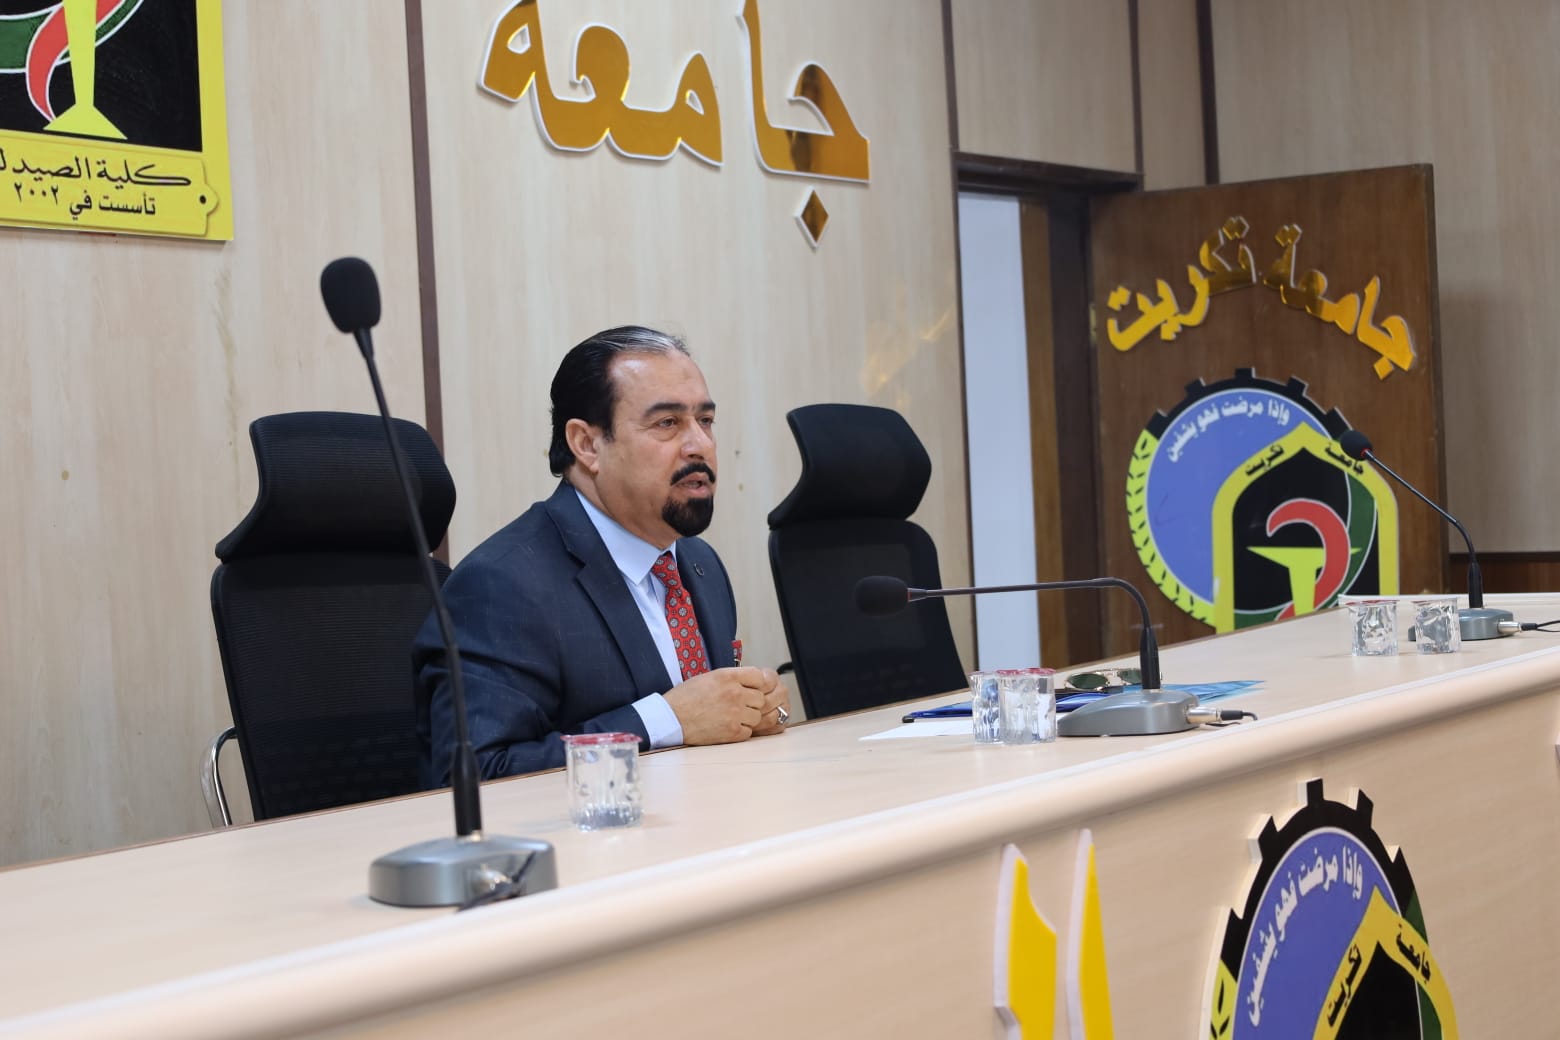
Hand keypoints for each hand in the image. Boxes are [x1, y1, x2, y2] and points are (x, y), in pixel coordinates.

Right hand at [664, 667, 785, 744]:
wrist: (671, 718)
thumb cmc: (686, 697)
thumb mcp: (709, 677)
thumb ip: (732, 678)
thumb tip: (751, 683)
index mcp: (728, 677)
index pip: (759, 677)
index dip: (757, 684)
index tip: (752, 689)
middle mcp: (734, 693)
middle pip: (761, 698)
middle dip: (752, 702)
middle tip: (738, 705)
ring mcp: (735, 714)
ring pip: (757, 716)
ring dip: (748, 718)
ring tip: (731, 717)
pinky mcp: (733, 732)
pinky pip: (749, 732)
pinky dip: (741, 731)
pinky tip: (727, 727)